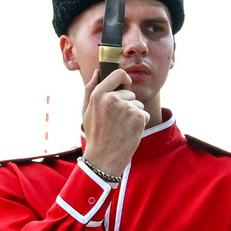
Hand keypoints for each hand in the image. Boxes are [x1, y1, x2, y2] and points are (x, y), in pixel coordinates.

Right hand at [81, 63, 151, 178]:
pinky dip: (140, 123)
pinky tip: (129, 132)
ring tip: (122, 128)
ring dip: (134, 115)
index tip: (127, 84)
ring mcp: (126, 108)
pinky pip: (144, 114)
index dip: (125, 78)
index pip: (118, 74)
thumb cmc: (95, 134)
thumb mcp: (86, 111)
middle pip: (130, 93)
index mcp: (98, 95)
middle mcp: (112, 99)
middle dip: (127, 104)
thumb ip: (90, 89)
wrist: (103, 158)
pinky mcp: (138, 117)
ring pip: (138, 105)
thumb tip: (97, 72)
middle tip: (117, 121)